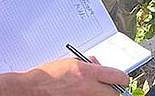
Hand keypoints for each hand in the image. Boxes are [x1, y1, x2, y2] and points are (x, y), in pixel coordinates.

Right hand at [14, 58, 129, 95]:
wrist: (32, 89)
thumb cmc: (47, 76)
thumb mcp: (71, 63)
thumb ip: (88, 65)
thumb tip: (98, 66)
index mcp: (88, 73)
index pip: (118, 77)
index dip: (122, 78)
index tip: (120, 79)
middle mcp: (89, 88)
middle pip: (115, 93)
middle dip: (112, 90)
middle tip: (107, 87)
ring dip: (101, 95)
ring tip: (90, 91)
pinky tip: (82, 95)